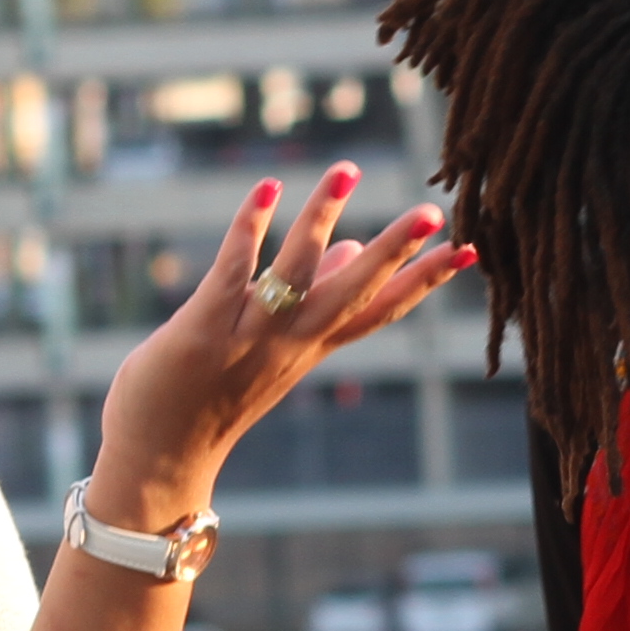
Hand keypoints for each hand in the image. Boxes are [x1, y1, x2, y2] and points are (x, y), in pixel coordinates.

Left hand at [87, 166, 474, 525]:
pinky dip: (252, 228)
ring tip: (347, 170)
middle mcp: (290, 344)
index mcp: (311, 349)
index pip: (380, 311)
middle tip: (434, 212)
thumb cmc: (210, 397)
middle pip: (355, 294)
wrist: (159, 460)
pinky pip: (233, 271)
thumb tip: (350, 247)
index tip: (471, 250)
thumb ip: (312, 300)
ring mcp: (249, 336)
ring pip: (296, 273)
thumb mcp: (272, 351)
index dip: (425, 280)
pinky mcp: (204, 327)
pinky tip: (269, 187)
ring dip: (321, 218)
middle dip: (397, 253)